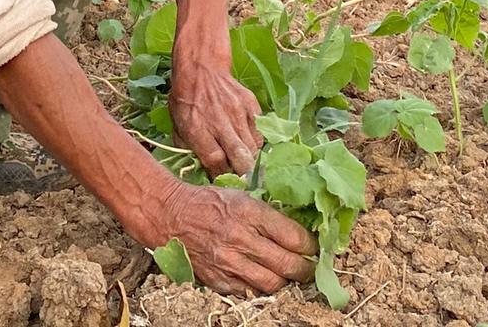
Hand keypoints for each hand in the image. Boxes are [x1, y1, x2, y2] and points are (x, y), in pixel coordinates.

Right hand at [150, 183, 316, 295]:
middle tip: (310, 268)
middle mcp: (241, 238)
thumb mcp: (241, 196)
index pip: (293, 236)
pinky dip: (260, 287)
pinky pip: (250, 291)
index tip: (315, 247)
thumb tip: (298, 230)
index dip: (310, 245)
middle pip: (287, 264)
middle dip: (305, 269)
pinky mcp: (218, 280)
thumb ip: (267, 214)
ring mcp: (229, 262)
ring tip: (288, 275)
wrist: (172, 216)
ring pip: (272, 283)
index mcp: (249, 211)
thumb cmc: (209, 202)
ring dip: (285, 281)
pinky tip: (263, 277)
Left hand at [169, 56, 262, 177]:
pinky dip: (255, 142)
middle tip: (240, 178)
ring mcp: (238, 112)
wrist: (201, 68)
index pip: (216, 162)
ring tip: (244, 161)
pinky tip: (247, 142)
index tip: (221, 180)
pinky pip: (260, 133)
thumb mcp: (177, 126)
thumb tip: (203, 171)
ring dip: (250, 159)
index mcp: (197, 129)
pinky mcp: (251, 105)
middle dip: (242, 174)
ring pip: (254, 148)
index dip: (221, 176)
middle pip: (241, 159)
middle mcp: (219, 122)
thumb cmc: (186, 100)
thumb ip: (189, 149)